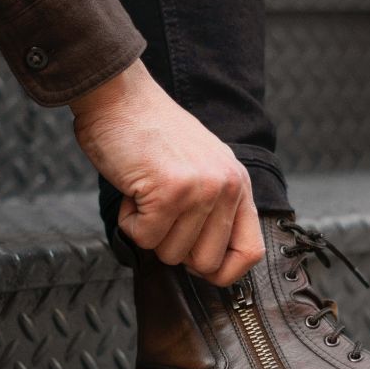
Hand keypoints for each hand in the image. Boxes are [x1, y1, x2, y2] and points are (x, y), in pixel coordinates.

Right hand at [70, 60, 263, 285]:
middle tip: (160, 216)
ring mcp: (200, 189)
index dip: (222, 271)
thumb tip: (203, 262)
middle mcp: (226, 187)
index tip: (197, 265)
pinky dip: (129, 222)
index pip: (250, 253)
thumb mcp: (200, 166)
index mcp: (237, 183)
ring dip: (148, 230)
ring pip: (171, 253)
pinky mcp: (170, 192)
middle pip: (205, 262)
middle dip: (174, 248)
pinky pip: (144, 238)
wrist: (119, 97)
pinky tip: (133, 191)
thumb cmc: (150, 133)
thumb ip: (211, 207)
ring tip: (146, 193)